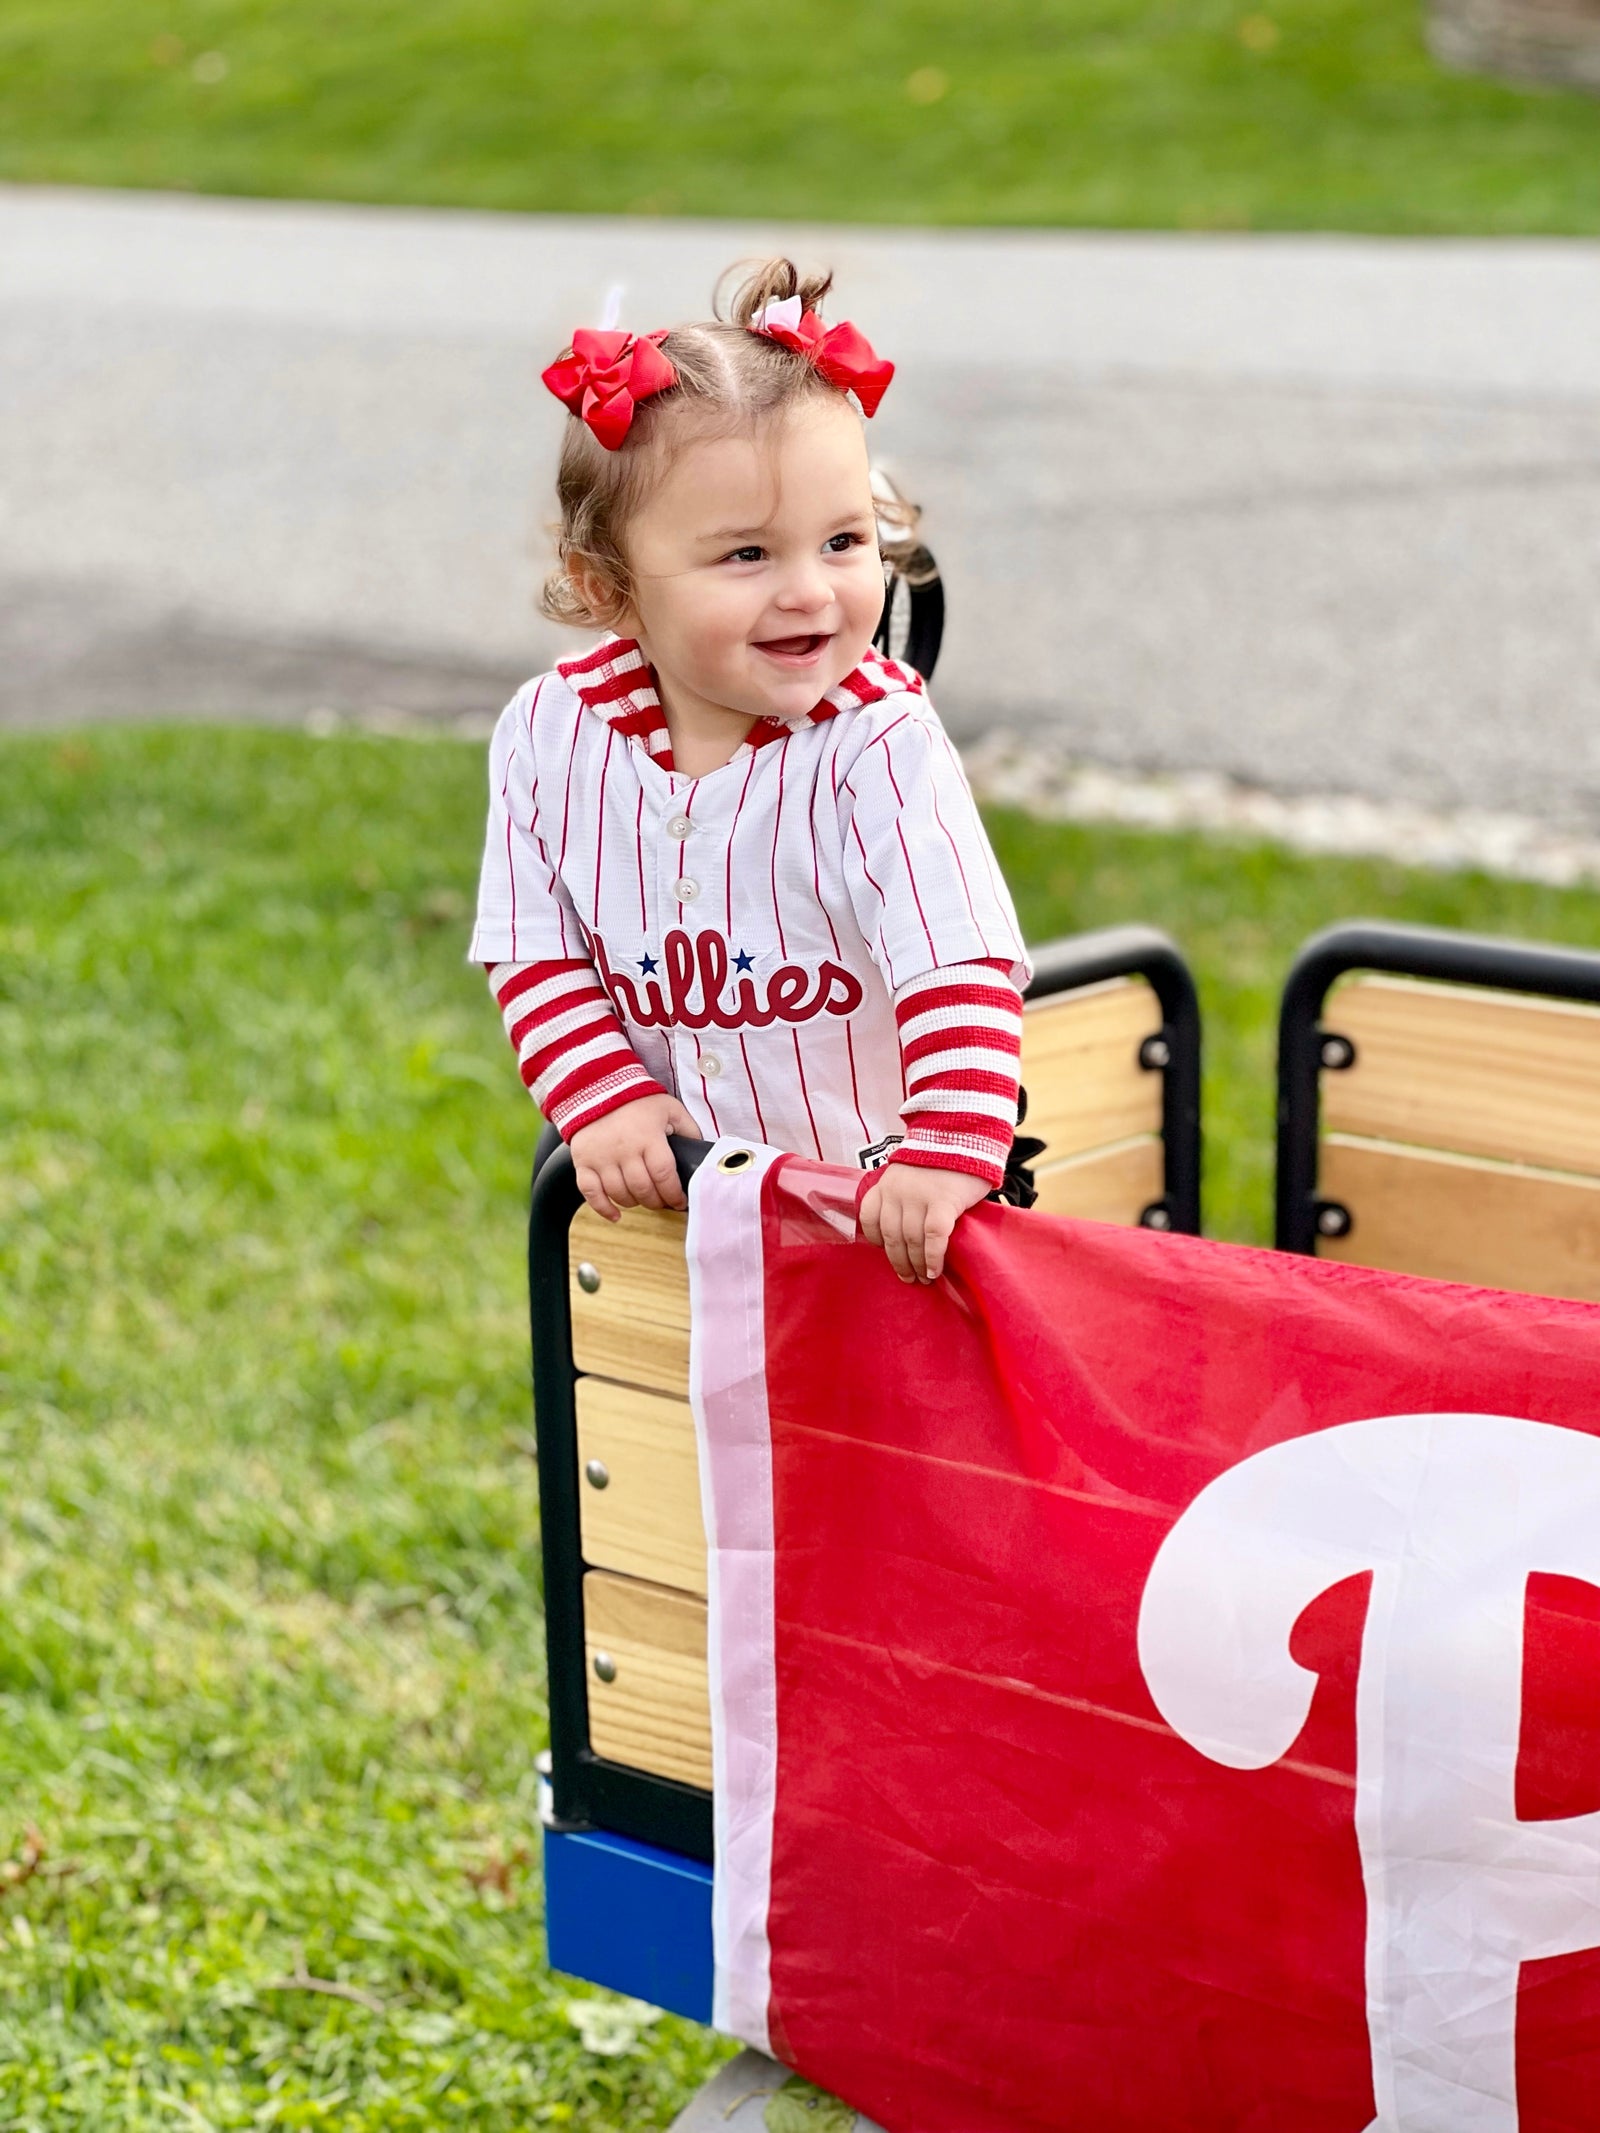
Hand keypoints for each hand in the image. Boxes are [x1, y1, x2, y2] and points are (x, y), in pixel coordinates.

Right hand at [569, 1094, 700, 1220]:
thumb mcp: (669, 1108)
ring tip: (643, 1199)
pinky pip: (591, 1193)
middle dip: (657, 1201)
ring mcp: (601, 1158)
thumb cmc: (636, 1100)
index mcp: (648, 1138)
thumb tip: (701, 1152)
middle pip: (643, 1190)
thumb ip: (688, 1129)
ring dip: (635, 1203)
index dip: (674, 1194)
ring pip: (620, 1194)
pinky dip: (603, 1208)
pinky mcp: (583, 1162)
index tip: (680, 1201)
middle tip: (663, 1201)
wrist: (597, 1088)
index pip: (664, 1176)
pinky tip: (616, 1215)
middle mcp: (624, 1150)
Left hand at [859, 1161, 991, 1284]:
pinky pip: (933, 1237)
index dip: (876, 1240)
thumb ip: (905, 1195)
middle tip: (909, 1278)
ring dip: (916, 1265)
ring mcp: (918, 1197)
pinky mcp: (943, 1202)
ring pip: (910, 1241)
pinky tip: (936, 1270)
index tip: (888, 1252)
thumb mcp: (911, 1173)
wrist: (965, 1134)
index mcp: (886, 1185)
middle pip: (891, 1236)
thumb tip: (908, 1228)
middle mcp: (897, 1192)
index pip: (869, 1218)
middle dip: (899, 1262)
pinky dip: (933, 1257)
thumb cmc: (942, 1158)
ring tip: (925, 1279)